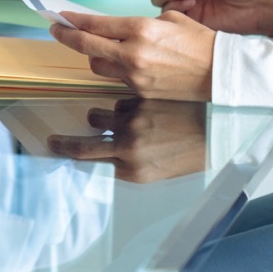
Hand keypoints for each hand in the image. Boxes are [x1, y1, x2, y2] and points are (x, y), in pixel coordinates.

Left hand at [48, 10, 216, 100]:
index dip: (73, 21)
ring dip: (93, 55)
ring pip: (97, 65)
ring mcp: (135, 76)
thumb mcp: (169, 19)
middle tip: (57, 30)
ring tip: (97, 47)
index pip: (94, 24)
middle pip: (86, 46)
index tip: (60, 18)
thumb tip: (114, 27)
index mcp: (140, 29)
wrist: (221, 72)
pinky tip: (121, 63)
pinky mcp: (140, 92)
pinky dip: (115, 70)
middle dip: (67, 36)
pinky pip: (116, 79)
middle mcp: (133, 53)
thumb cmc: (200, 42)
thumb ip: (137, 23)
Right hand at [48, 97, 207, 182]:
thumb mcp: (157, 171)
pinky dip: (127, 104)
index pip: (91, 166)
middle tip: (53, 142)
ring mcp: (133, 123)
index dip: (71, 159)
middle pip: (82, 147)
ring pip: (99, 115)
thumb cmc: (189, 153)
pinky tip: (147, 108)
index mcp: (133, 171)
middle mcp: (129, 149)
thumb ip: (128, 165)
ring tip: (122, 120)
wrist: (220, 130)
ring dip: (103, 117)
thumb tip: (101, 159)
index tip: (57, 154)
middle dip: (64, 145)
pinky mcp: (141, 101)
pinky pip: (120, 100)